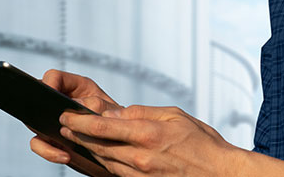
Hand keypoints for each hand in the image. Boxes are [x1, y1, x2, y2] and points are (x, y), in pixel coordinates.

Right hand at [30, 69, 126, 173]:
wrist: (121, 148)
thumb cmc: (120, 124)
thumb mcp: (112, 111)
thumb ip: (98, 105)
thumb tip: (79, 106)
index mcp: (77, 87)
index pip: (54, 77)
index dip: (50, 83)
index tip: (50, 94)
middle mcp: (61, 102)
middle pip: (38, 99)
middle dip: (40, 111)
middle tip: (51, 122)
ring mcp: (54, 121)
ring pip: (34, 123)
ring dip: (45, 137)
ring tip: (64, 149)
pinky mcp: (52, 139)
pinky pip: (39, 144)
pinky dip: (49, 152)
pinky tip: (65, 156)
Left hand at [58, 105, 250, 176]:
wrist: (219, 174)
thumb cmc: (202, 142)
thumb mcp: (174, 116)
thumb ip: (142, 113)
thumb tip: (115, 112)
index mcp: (147, 134)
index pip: (102, 126)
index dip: (79, 121)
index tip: (66, 115)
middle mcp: (140, 157)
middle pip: (98, 145)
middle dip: (78, 135)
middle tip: (63, 125)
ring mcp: (140, 174)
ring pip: (104, 160)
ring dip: (87, 149)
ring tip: (75, 137)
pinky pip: (116, 172)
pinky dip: (104, 162)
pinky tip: (99, 154)